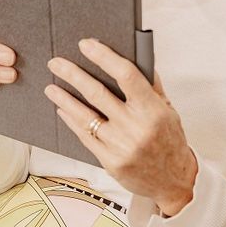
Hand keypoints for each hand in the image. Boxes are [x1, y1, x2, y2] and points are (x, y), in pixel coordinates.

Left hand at [44, 39, 196, 213]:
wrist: (173, 181)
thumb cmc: (170, 141)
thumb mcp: (167, 110)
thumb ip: (151, 85)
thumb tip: (135, 56)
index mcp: (153, 110)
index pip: (126, 75)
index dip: (104, 57)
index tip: (87, 45)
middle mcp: (136, 127)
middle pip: (97, 93)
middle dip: (73, 75)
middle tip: (56, 63)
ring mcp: (121, 146)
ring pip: (85, 116)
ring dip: (64, 99)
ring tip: (51, 87)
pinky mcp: (110, 162)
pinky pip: (85, 136)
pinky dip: (72, 121)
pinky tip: (63, 110)